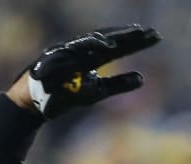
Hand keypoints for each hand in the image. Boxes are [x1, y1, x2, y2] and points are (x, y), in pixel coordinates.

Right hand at [9, 24, 160, 118]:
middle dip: (129, 36)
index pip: (118, 47)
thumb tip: (142, 78)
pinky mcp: (55, 58)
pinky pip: (73, 50)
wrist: (34, 104)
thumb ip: (117, 84)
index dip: (136, 42)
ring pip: (92, 40)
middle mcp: (81, 51)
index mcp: (92, 57)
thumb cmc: (64, 95)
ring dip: (113, 37)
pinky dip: (89, 47)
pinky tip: (106, 46)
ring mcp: (67, 53)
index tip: (156, 37)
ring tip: (132, 35)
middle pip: (108, 39)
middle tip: (151, 32)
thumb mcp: (96, 92)